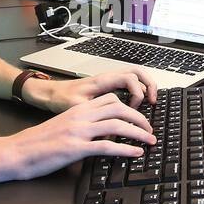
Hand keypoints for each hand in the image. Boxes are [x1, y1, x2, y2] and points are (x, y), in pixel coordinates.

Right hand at [4, 94, 156, 180]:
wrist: (15, 152)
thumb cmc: (36, 143)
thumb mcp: (62, 127)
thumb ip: (81, 126)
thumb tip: (101, 135)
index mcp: (77, 109)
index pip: (110, 99)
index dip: (129, 106)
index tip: (139, 117)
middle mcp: (80, 116)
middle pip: (119, 107)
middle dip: (139, 118)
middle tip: (149, 129)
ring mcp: (78, 132)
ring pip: (117, 124)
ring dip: (138, 133)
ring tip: (149, 141)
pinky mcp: (75, 149)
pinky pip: (107, 146)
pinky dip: (126, 149)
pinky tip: (136, 153)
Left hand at [25, 67, 158, 112]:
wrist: (49, 93)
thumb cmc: (60, 98)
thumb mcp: (75, 108)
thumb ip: (94, 117)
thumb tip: (110, 131)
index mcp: (102, 81)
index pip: (129, 79)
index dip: (137, 94)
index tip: (134, 110)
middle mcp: (107, 78)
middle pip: (137, 72)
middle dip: (150, 85)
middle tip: (154, 102)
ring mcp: (108, 81)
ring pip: (134, 76)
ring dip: (145, 86)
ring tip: (151, 102)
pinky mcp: (107, 87)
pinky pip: (128, 83)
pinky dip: (137, 90)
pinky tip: (137, 104)